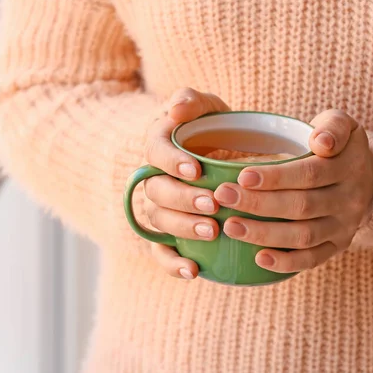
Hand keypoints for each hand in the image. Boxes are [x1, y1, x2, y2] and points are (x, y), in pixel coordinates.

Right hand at [143, 88, 228, 279]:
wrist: (218, 157)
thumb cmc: (212, 129)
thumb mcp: (205, 108)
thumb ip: (191, 101)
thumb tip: (176, 109)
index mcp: (159, 146)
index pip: (155, 152)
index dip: (171, 162)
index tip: (196, 169)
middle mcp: (154, 177)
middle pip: (157, 191)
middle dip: (183, 199)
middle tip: (213, 206)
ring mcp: (161, 207)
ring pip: (159, 220)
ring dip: (182, 228)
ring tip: (212, 232)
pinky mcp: (169, 232)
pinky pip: (161, 251)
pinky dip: (173, 263)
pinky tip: (194, 272)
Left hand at [215, 110, 372, 272]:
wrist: (368, 177)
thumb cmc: (338, 146)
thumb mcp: (341, 124)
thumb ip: (332, 126)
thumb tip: (321, 143)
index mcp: (349, 166)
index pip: (310, 173)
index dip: (276, 177)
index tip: (243, 176)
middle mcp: (350, 200)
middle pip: (302, 206)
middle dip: (259, 204)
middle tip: (224, 197)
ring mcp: (344, 226)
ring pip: (303, 236)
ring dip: (265, 234)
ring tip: (231, 226)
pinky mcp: (337, 245)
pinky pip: (312, 259)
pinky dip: (286, 263)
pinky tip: (259, 258)